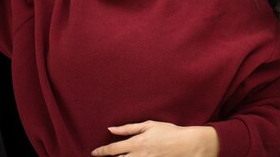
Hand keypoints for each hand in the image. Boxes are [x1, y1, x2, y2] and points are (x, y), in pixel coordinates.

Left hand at [90, 120, 218, 156]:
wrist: (186, 144)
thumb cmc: (168, 132)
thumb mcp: (148, 125)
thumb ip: (129, 128)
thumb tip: (111, 128)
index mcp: (136, 143)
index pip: (113, 149)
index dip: (101, 152)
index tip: (94, 153)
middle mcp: (138, 155)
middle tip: (103, 156)